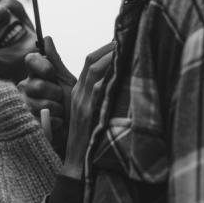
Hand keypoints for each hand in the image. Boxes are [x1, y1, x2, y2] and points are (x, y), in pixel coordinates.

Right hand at [18, 37, 75, 148]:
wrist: (74, 131)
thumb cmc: (70, 103)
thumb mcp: (64, 80)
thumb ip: (54, 60)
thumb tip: (46, 38)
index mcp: (34, 74)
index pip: (30, 60)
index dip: (43, 66)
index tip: (53, 74)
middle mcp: (24, 88)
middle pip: (36, 84)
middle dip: (55, 93)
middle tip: (61, 98)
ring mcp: (22, 106)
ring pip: (38, 104)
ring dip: (56, 109)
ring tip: (62, 112)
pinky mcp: (26, 124)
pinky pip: (41, 120)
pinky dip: (55, 122)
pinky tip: (59, 123)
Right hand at [61, 42, 114, 179]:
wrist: (76, 164)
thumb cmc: (86, 139)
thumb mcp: (88, 113)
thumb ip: (97, 95)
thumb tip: (112, 81)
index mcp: (78, 92)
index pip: (88, 61)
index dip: (104, 48)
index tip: (120, 39)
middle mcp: (79, 94)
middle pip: (90, 61)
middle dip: (108, 47)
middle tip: (127, 37)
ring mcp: (83, 103)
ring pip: (94, 71)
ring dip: (111, 57)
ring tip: (127, 47)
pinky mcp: (89, 113)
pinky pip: (99, 88)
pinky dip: (110, 76)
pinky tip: (123, 69)